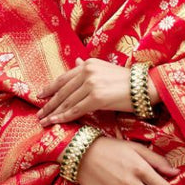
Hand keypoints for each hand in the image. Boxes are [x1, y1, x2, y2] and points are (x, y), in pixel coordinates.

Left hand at [37, 58, 159, 124]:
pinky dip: (64, 117)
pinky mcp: (97, 97)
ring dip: (53, 112)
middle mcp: (87, 71)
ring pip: (67, 101)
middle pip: (63, 90)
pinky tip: (55, 122)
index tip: (40, 96)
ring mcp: (91, 83)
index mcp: (89, 64)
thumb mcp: (105, 70)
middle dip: (49, 103)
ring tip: (43, 121)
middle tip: (39, 113)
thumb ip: (88, 68)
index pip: (64, 78)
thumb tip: (76, 61)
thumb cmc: (128, 81)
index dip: (50, 88)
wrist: (145, 87)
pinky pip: (76, 109)